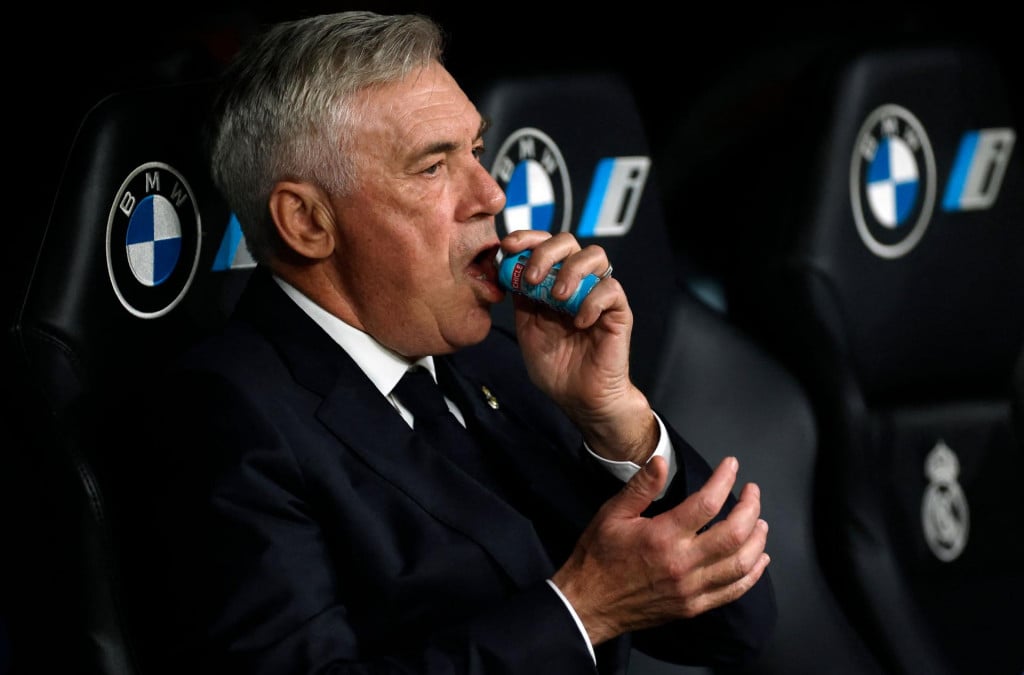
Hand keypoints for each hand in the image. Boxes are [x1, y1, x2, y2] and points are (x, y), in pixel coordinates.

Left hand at [500, 230, 653, 462]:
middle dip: (545, 253)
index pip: (544, 244)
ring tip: (557, 299)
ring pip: (594, 256)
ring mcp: (598, 294)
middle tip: (533, 279)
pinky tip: (579, 322)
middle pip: (568, 241)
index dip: (527, 238)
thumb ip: (521, 299)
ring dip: (571, 271)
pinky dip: (592, 301)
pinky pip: (611, 289)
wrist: (579, 398)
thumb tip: (505, 268)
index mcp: (553, 282)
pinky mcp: (618, 311)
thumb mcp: (527, 328)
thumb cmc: (555, 366)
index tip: (508, 247)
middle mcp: (577, 282)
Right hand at [551, 456, 770, 645]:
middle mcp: (682, 564)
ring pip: (741, 564)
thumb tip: (662, 460)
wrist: (590, 604)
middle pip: (734, 534)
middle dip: (751, 508)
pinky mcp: (694, 606)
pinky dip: (753, 574)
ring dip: (757, 540)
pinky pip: (733, 591)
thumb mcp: (612, 514)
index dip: (725, 480)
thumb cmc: (598, 557)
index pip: (707, 504)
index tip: (731, 466)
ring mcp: (691, 589)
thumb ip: (641, 487)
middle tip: (753, 492)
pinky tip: (759, 558)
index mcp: (662, 537)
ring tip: (760, 521)